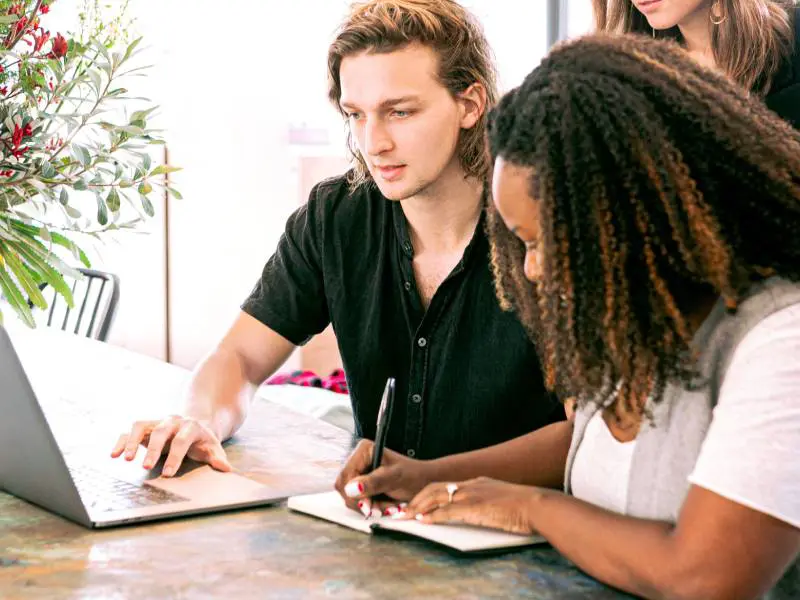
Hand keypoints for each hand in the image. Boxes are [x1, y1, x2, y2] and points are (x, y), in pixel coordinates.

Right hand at [110, 415, 231, 476]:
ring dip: (132, 441)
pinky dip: (121, 441)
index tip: (167, 473)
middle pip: (161, 432)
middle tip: (145, 467)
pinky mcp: (146, 427)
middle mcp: (172, 422)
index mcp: (191, 427)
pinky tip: (114, 454)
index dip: (175, 456)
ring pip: (141, 426)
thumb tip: (226, 468)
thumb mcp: (213, 448)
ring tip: (125, 459)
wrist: (196, 425)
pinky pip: (130, 431)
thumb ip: (218, 458)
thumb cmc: (203, 441)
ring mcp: (157, 422)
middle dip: (153, 449)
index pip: (182, 440)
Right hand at [334, 439, 432, 516]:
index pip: (345, 475)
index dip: (353, 493)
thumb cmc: (413, 476)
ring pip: (349, 496)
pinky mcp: (362, 484)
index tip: (368, 506)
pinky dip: (370, 507)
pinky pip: (357, 500)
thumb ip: (373, 482)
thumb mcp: (394, 478)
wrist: (424, 482)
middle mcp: (358, 459)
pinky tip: (383, 506)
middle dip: (362, 501)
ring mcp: (359, 472)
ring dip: (368, 506)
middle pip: (344, 487)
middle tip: (380, 509)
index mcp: (364, 450)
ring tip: (386, 506)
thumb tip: (351, 488)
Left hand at [404, 476, 539, 534]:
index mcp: (478, 483)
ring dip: (419, 507)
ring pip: (437, 497)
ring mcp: (472, 495)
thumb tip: (483, 511)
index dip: (428, 494)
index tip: (418, 503)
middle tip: (404, 510)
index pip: (446, 485)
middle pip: (435, 488)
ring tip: (406, 516)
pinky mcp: (474, 508)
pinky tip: (423, 521)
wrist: (537, 505)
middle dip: (417, 499)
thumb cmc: (526, 506)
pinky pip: (448, 511)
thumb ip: (488, 502)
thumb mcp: (502, 499)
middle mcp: (472, 485)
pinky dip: (433, 516)